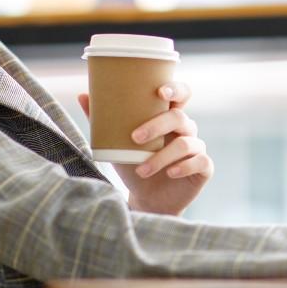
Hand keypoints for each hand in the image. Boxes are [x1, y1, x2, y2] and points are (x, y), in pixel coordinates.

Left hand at [78, 81, 213, 216]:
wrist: (146, 199)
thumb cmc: (133, 165)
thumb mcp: (116, 144)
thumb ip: (102, 121)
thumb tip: (82, 95)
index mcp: (168, 116)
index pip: (181, 94)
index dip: (175, 88)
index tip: (160, 91)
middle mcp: (186, 129)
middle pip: (179, 117)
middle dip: (157, 125)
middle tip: (135, 138)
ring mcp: (197, 147)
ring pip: (185, 143)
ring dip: (161, 156)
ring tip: (142, 169)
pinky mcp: (204, 168)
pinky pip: (200, 161)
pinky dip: (184, 166)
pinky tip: (170, 173)